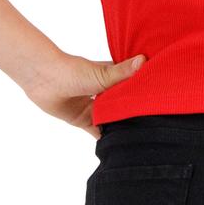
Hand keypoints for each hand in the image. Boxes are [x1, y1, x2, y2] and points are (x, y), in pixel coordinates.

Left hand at [21, 51, 145, 138]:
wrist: (43, 79)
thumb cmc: (72, 71)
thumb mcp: (101, 74)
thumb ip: (122, 72)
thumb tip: (144, 60)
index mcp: (112, 77)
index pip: (133, 86)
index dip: (144, 92)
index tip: (160, 102)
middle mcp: (104, 92)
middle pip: (122, 104)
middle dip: (133, 111)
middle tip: (153, 123)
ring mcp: (93, 106)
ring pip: (111, 117)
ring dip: (120, 124)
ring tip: (139, 136)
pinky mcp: (82, 119)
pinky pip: (96, 130)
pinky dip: (105, 136)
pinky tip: (116, 144)